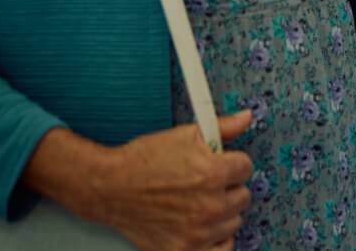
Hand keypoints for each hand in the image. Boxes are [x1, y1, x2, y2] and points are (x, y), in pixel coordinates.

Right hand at [88, 110, 255, 250]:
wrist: (110, 187)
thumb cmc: (143, 161)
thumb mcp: (185, 135)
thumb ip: (223, 128)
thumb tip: (246, 118)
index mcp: (213, 174)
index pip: (246, 168)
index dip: (231, 163)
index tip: (220, 165)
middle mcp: (209, 206)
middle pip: (243, 196)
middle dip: (228, 187)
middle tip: (207, 184)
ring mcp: (198, 232)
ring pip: (233, 222)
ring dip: (222, 212)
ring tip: (200, 203)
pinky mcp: (184, 250)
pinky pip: (222, 250)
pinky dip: (217, 240)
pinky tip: (207, 228)